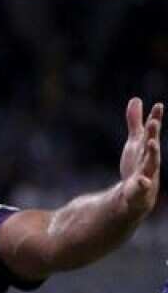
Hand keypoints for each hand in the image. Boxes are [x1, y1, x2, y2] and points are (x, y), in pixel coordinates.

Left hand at [119, 97, 162, 218]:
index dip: (155, 119)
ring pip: (151, 163)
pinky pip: (143, 186)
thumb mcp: (135, 141)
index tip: (158, 105)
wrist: (136, 193)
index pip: (152, 132)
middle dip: (153, 134)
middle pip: (152, 145)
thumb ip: (135, 122)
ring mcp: (147, 174)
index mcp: (148, 148)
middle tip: (153, 122)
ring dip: (152, 153)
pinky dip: (143, 183)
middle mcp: (150, 159)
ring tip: (151, 143)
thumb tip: (136, 99)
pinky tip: (142, 180)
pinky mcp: (140, 189)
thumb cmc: (138, 164)